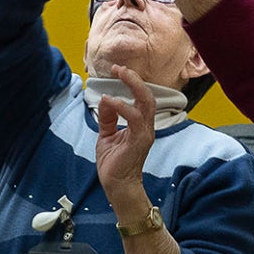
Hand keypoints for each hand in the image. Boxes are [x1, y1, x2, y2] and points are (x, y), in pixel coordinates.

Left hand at [93, 63, 158, 199]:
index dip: (132, 82)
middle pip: (148, 96)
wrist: (117, 185)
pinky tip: (109, 100)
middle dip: (134, 79)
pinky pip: (133, 118)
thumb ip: (107, 118)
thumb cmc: (114, 163)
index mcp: (140, 124)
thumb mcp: (107, 135)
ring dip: (133, 85)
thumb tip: (105, 99)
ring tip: (119, 74)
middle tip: (118, 68)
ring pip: (146, 102)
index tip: (118, 71)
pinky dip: (121, 106)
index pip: (141, 98)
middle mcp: (146, 126)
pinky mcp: (139, 140)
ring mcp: (144, 133)